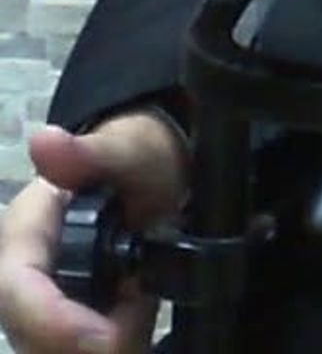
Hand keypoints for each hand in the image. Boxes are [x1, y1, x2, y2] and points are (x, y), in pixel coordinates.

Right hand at [0, 115, 186, 353]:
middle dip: (79, 346)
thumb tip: (45, 140)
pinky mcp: (60, 322)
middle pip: (28, 333)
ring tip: (138, 326)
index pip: (15, 288)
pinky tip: (133, 330)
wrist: (153, 175)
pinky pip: (70, 349)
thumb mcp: (128, 150)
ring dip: (90, 349)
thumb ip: (91, 151)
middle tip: (134, 334)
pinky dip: (107, 346)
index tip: (107, 337)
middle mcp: (19, 273)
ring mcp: (37, 301)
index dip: (52, 321)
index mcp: (23, 230)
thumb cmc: (136, 158)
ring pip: (46, 348)